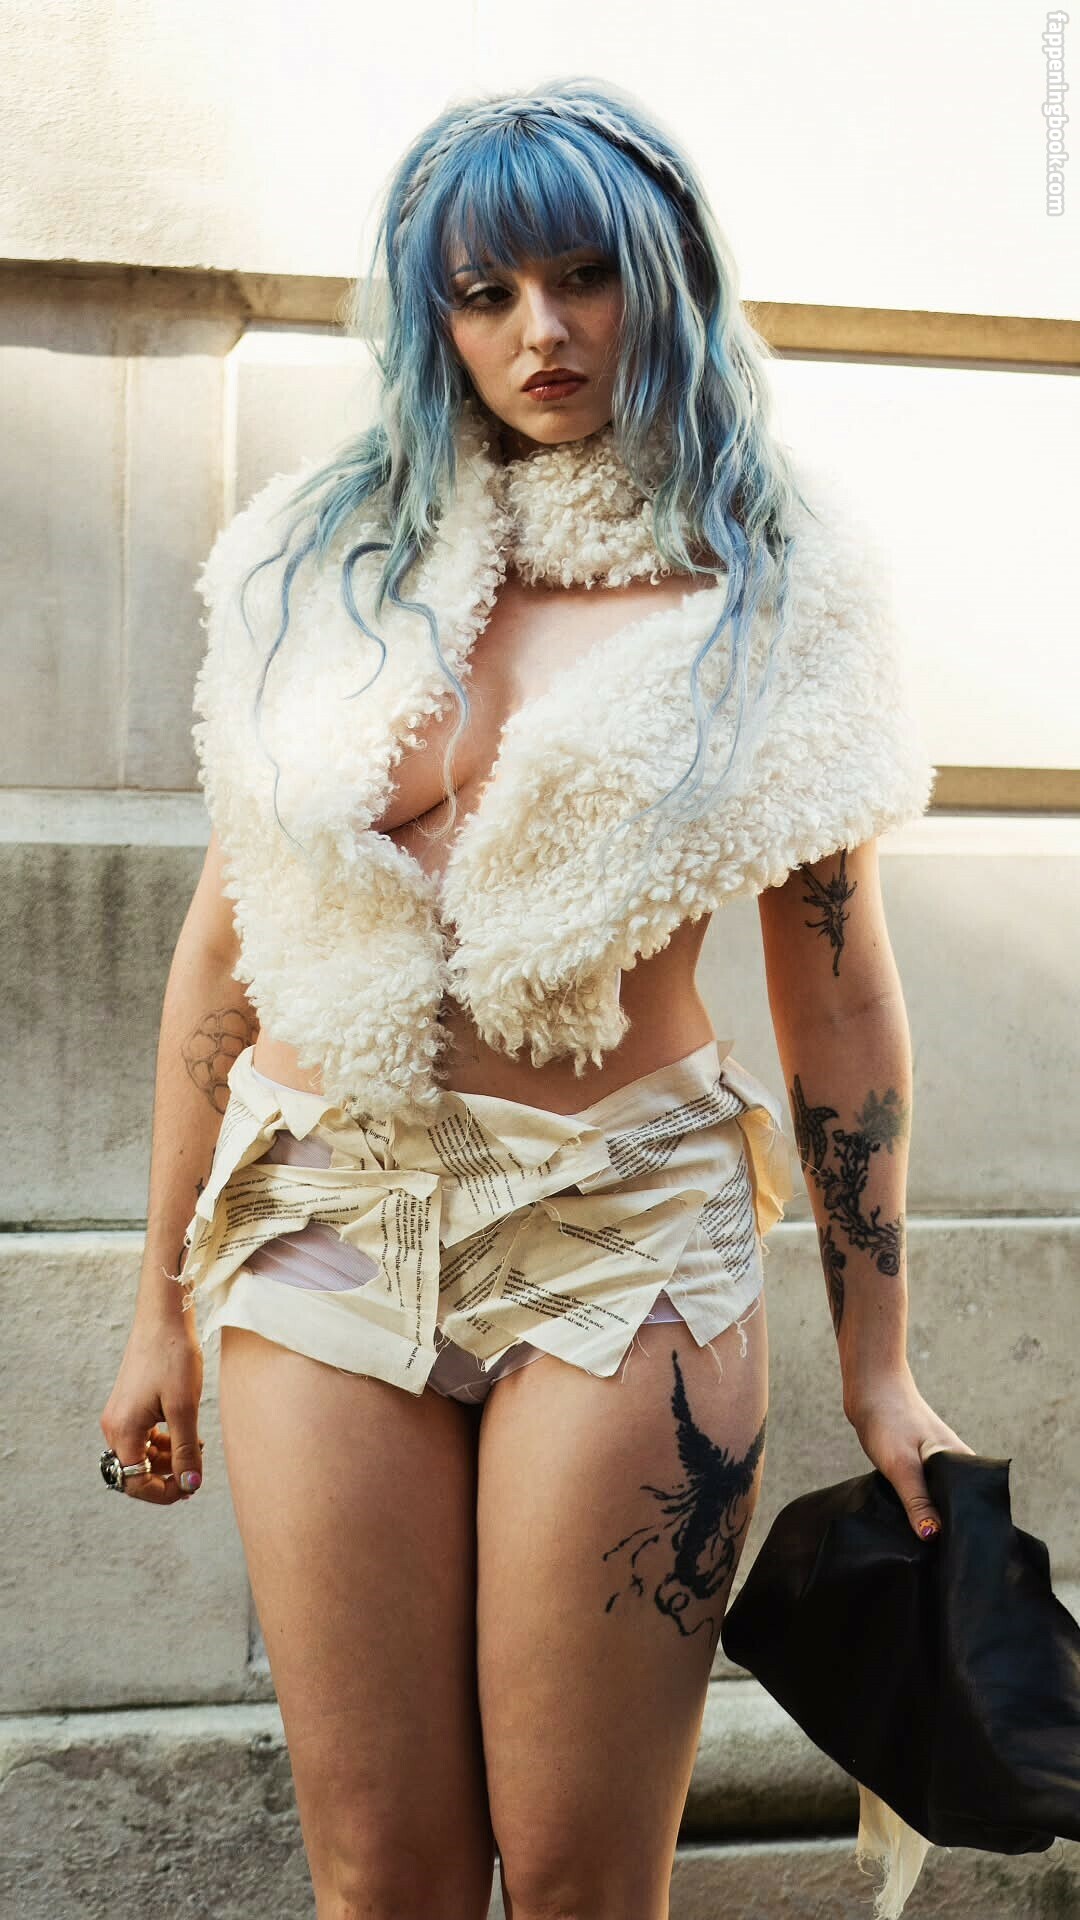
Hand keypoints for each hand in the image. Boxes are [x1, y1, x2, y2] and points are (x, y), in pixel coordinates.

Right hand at [100, 1309, 204, 1506]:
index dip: (163, 1493)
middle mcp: (114, 1426)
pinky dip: (162, 1443)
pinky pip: (142, 1437)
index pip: (134, 1483)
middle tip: (196, 1469)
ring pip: (140, 1455)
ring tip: (195, 1447)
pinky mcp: (128, 1404)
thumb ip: (185, 1450)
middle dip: (165, 1476)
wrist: (164, 1318)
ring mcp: (120, 1414)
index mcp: (123, 1430)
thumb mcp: (184, 1408)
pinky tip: (185, 1435)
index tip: (190, 1487)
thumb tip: (190, 1484)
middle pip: (135, 1471)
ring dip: (166, 1460)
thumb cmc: (174, 1358)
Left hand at [844, 1362, 976, 1539]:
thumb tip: (934, 1537)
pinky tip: (912, 1521)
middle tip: (940, 1557)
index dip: (970, 1529)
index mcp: (963, 1461)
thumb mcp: (902, 1466)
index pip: (978, 1504)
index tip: (961, 1555)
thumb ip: (918, 1501)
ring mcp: (940, 1462)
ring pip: (943, 1498)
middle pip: (961, 1504)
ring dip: (935, 1517)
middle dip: (952, 1528)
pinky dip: (922, 1505)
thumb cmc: (888, 1420)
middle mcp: (957, 1462)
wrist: (869, 1387)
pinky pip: (928, 1491)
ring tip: (927, 1546)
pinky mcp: (922, 1462)